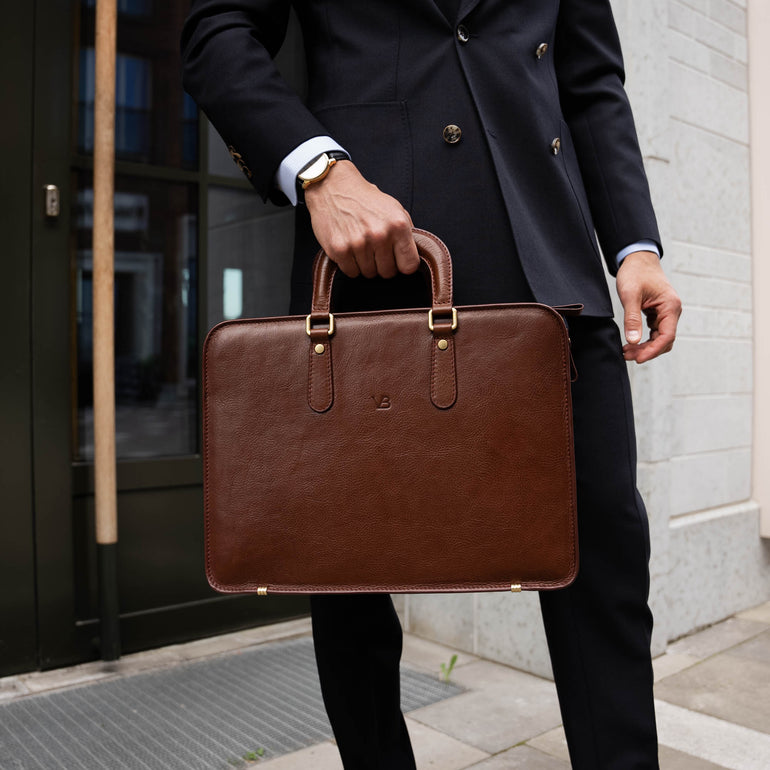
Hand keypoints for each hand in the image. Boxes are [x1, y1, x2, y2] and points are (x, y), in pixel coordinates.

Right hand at [304, 160, 419, 277]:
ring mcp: (359, 244)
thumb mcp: (395, 209)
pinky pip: (351, 272)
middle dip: (383, 265)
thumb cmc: (366, 200)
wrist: (333, 187)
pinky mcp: (339, 249)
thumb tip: (413, 255)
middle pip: (388, 273)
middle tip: (375, 250)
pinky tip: (349, 248)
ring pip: (369, 274)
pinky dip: (350, 265)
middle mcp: (380, 235)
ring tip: (360, 245)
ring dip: (365, 265)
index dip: (403, 265)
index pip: (410, 265)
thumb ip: (407, 233)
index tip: (397, 260)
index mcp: (398, 225)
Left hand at [616, 250, 681, 363]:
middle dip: (647, 351)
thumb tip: (633, 340)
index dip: (653, 350)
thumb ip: (632, 318)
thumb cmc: (635, 273)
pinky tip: (630, 342)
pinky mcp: (658, 313)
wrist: (637, 259)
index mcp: (670, 307)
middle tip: (626, 355)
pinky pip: (655, 331)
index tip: (638, 359)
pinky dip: (644, 339)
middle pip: (664, 340)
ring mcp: (666, 313)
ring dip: (645, 347)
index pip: (667, 336)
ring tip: (626, 351)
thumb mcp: (630, 295)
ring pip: (659, 338)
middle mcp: (672, 311)